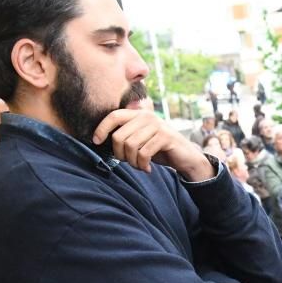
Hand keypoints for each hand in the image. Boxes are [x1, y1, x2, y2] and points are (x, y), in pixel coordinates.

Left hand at [92, 109, 213, 180]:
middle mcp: (147, 116)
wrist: (185, 157)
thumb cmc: (158, 149)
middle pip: (119, 136)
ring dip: (132, 162)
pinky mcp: (165, 137)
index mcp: (138, 114)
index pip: (114, 116)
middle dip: (120, 154)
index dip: (102, 128)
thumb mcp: (140, 140)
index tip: (96, 142)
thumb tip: (99, 140)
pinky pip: (143, 153)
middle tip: (128, 162)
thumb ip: (125, 136)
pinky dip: (142, 165)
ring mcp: (157, 126)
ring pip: (130, 146)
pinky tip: (147, 168)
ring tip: (139, 165)